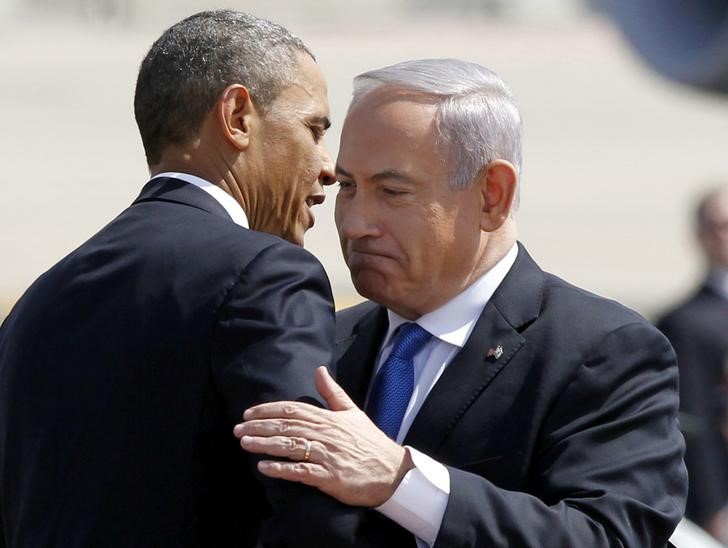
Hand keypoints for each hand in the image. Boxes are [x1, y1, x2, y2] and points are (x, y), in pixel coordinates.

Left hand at [233, 366, 412, 506]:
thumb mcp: (352, 412)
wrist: (392, 471)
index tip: (248, 414)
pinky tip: (264, 468)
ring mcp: (327, 455)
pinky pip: (301, 472)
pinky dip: (281, 469)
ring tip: (245, 443)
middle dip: (259, 427)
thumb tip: (319, 370)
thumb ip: (332, 392)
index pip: (292, 409)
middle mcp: (325, 434)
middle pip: (287, 427)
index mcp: (328, 418)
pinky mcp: (330, 477)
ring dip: (265, 444)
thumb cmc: (370, 442)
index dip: (268, 410)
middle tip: (237, 429)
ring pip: (290, 446)